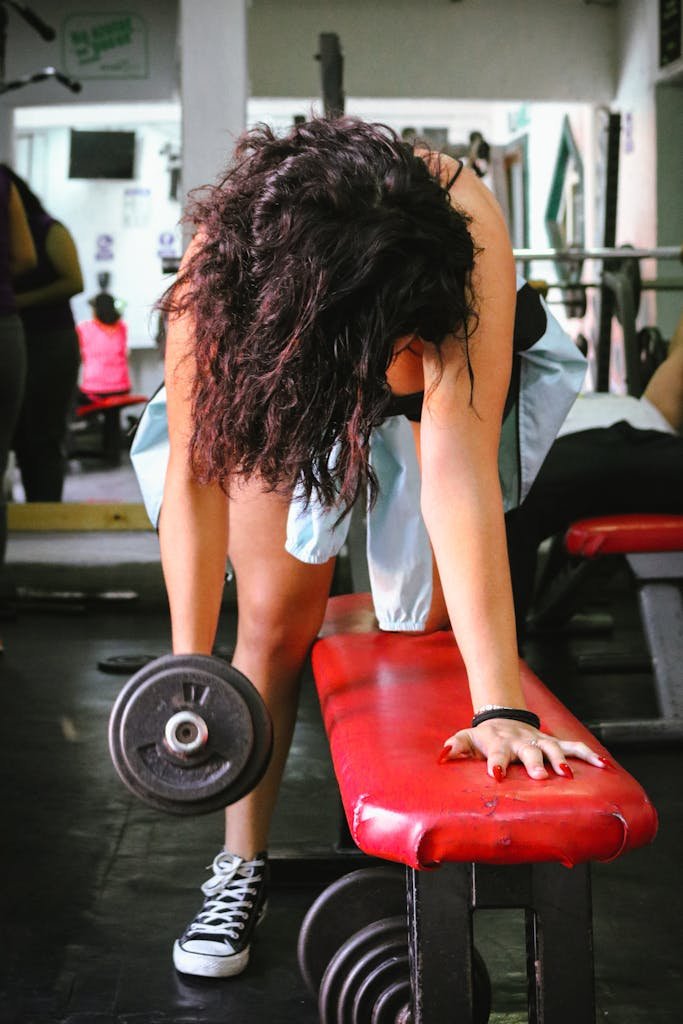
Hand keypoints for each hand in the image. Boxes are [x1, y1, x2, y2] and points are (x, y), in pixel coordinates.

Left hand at [438, 719, 610, 780]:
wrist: (502, 716)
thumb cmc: (484, 736)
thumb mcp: (466, 739)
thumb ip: (454, 747)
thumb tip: (441, 756)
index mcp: (499, 743)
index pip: (496, 754)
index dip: (497, 764)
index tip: (497, 775)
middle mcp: (521, 742)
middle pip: (529, 752)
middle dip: (535, 763)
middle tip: (541, 776)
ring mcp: (539, 741)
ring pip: (553, 748)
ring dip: (562, 760)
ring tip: (569, 774)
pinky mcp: (553, 742)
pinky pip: (573, 747)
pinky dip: (589, 755)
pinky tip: (604, 765)